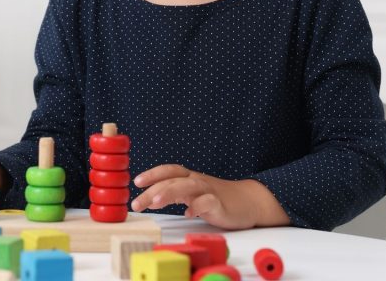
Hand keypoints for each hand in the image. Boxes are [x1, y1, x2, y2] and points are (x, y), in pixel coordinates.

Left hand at [130, 164, 288, 229]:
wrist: (249, 201)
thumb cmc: (215, 198)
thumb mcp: (191, 194)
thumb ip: (172, 194)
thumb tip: (148, 200)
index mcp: (189, 178)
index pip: (168, 171)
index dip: (152, 174)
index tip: (136, 182)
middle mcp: (197, 181)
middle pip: (171, 181)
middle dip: (151, 191)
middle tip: (136, 203)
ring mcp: (208, 191)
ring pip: (187, 187)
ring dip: (169, 193)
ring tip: (155, 203)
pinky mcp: (220, 204)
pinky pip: (208, 202)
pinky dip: (197, 207)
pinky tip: (188, 214)